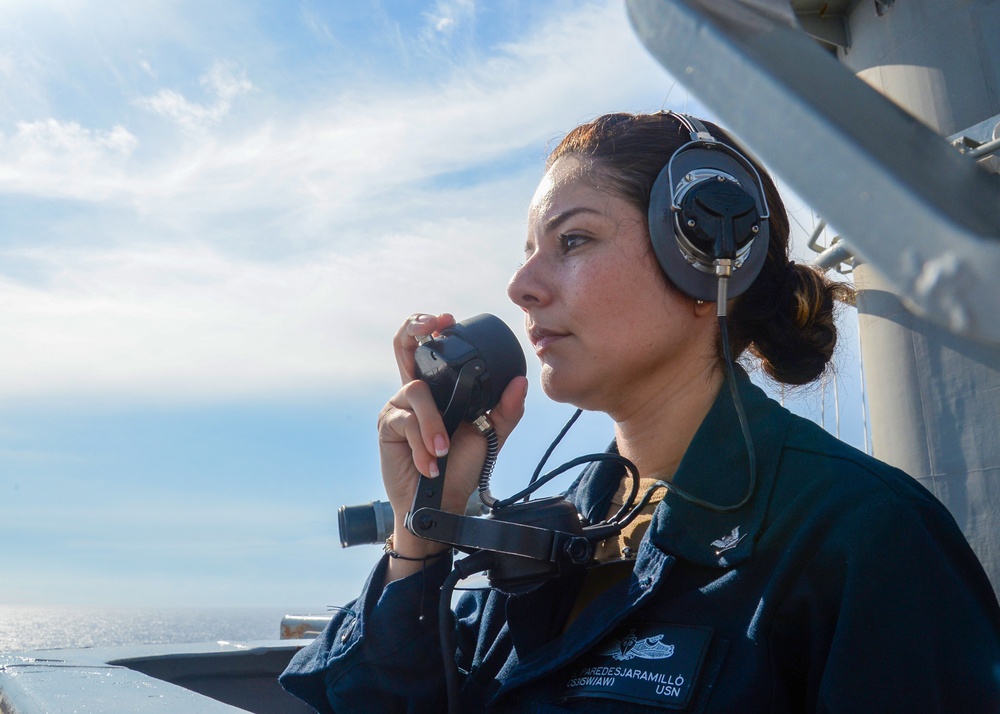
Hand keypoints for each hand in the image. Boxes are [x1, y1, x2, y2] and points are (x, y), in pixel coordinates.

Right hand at [378, 313, 527, 566]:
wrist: (443, 501)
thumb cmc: (462, 466)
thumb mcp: (489, 434)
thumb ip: (505, 410)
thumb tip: (521, 382)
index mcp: (439, 388)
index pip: (428, 348)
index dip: (430, 326)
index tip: (446, 319)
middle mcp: (415, 391)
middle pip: (404, 347)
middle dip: (414, 328)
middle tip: (430, 325)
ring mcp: (398, 407)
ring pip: (417, 392)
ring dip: (433, 425)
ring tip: (443, 450)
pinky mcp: (387, 426)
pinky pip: (405, 422)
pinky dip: (423, 444)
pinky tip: (432, 464)